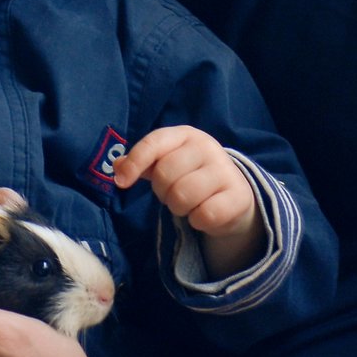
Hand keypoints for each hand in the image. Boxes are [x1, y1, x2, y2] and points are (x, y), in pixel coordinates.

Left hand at [113, 126, 263, 273]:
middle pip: (165, 174)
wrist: (233, 194)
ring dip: (179, 208)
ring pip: (182, 196)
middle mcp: (208, 147)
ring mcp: (226, 170)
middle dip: (162, 192)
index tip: (122, 182)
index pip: (155, 142)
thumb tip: (117, 166)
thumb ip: (142, 163)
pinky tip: (204, 213)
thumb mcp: (168, 162)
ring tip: (188, 204)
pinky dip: (198, 221)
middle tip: (173, 194)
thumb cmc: (192, 175)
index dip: (135, 162)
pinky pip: (204, 215)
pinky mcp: (238, 196)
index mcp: (186, 135)